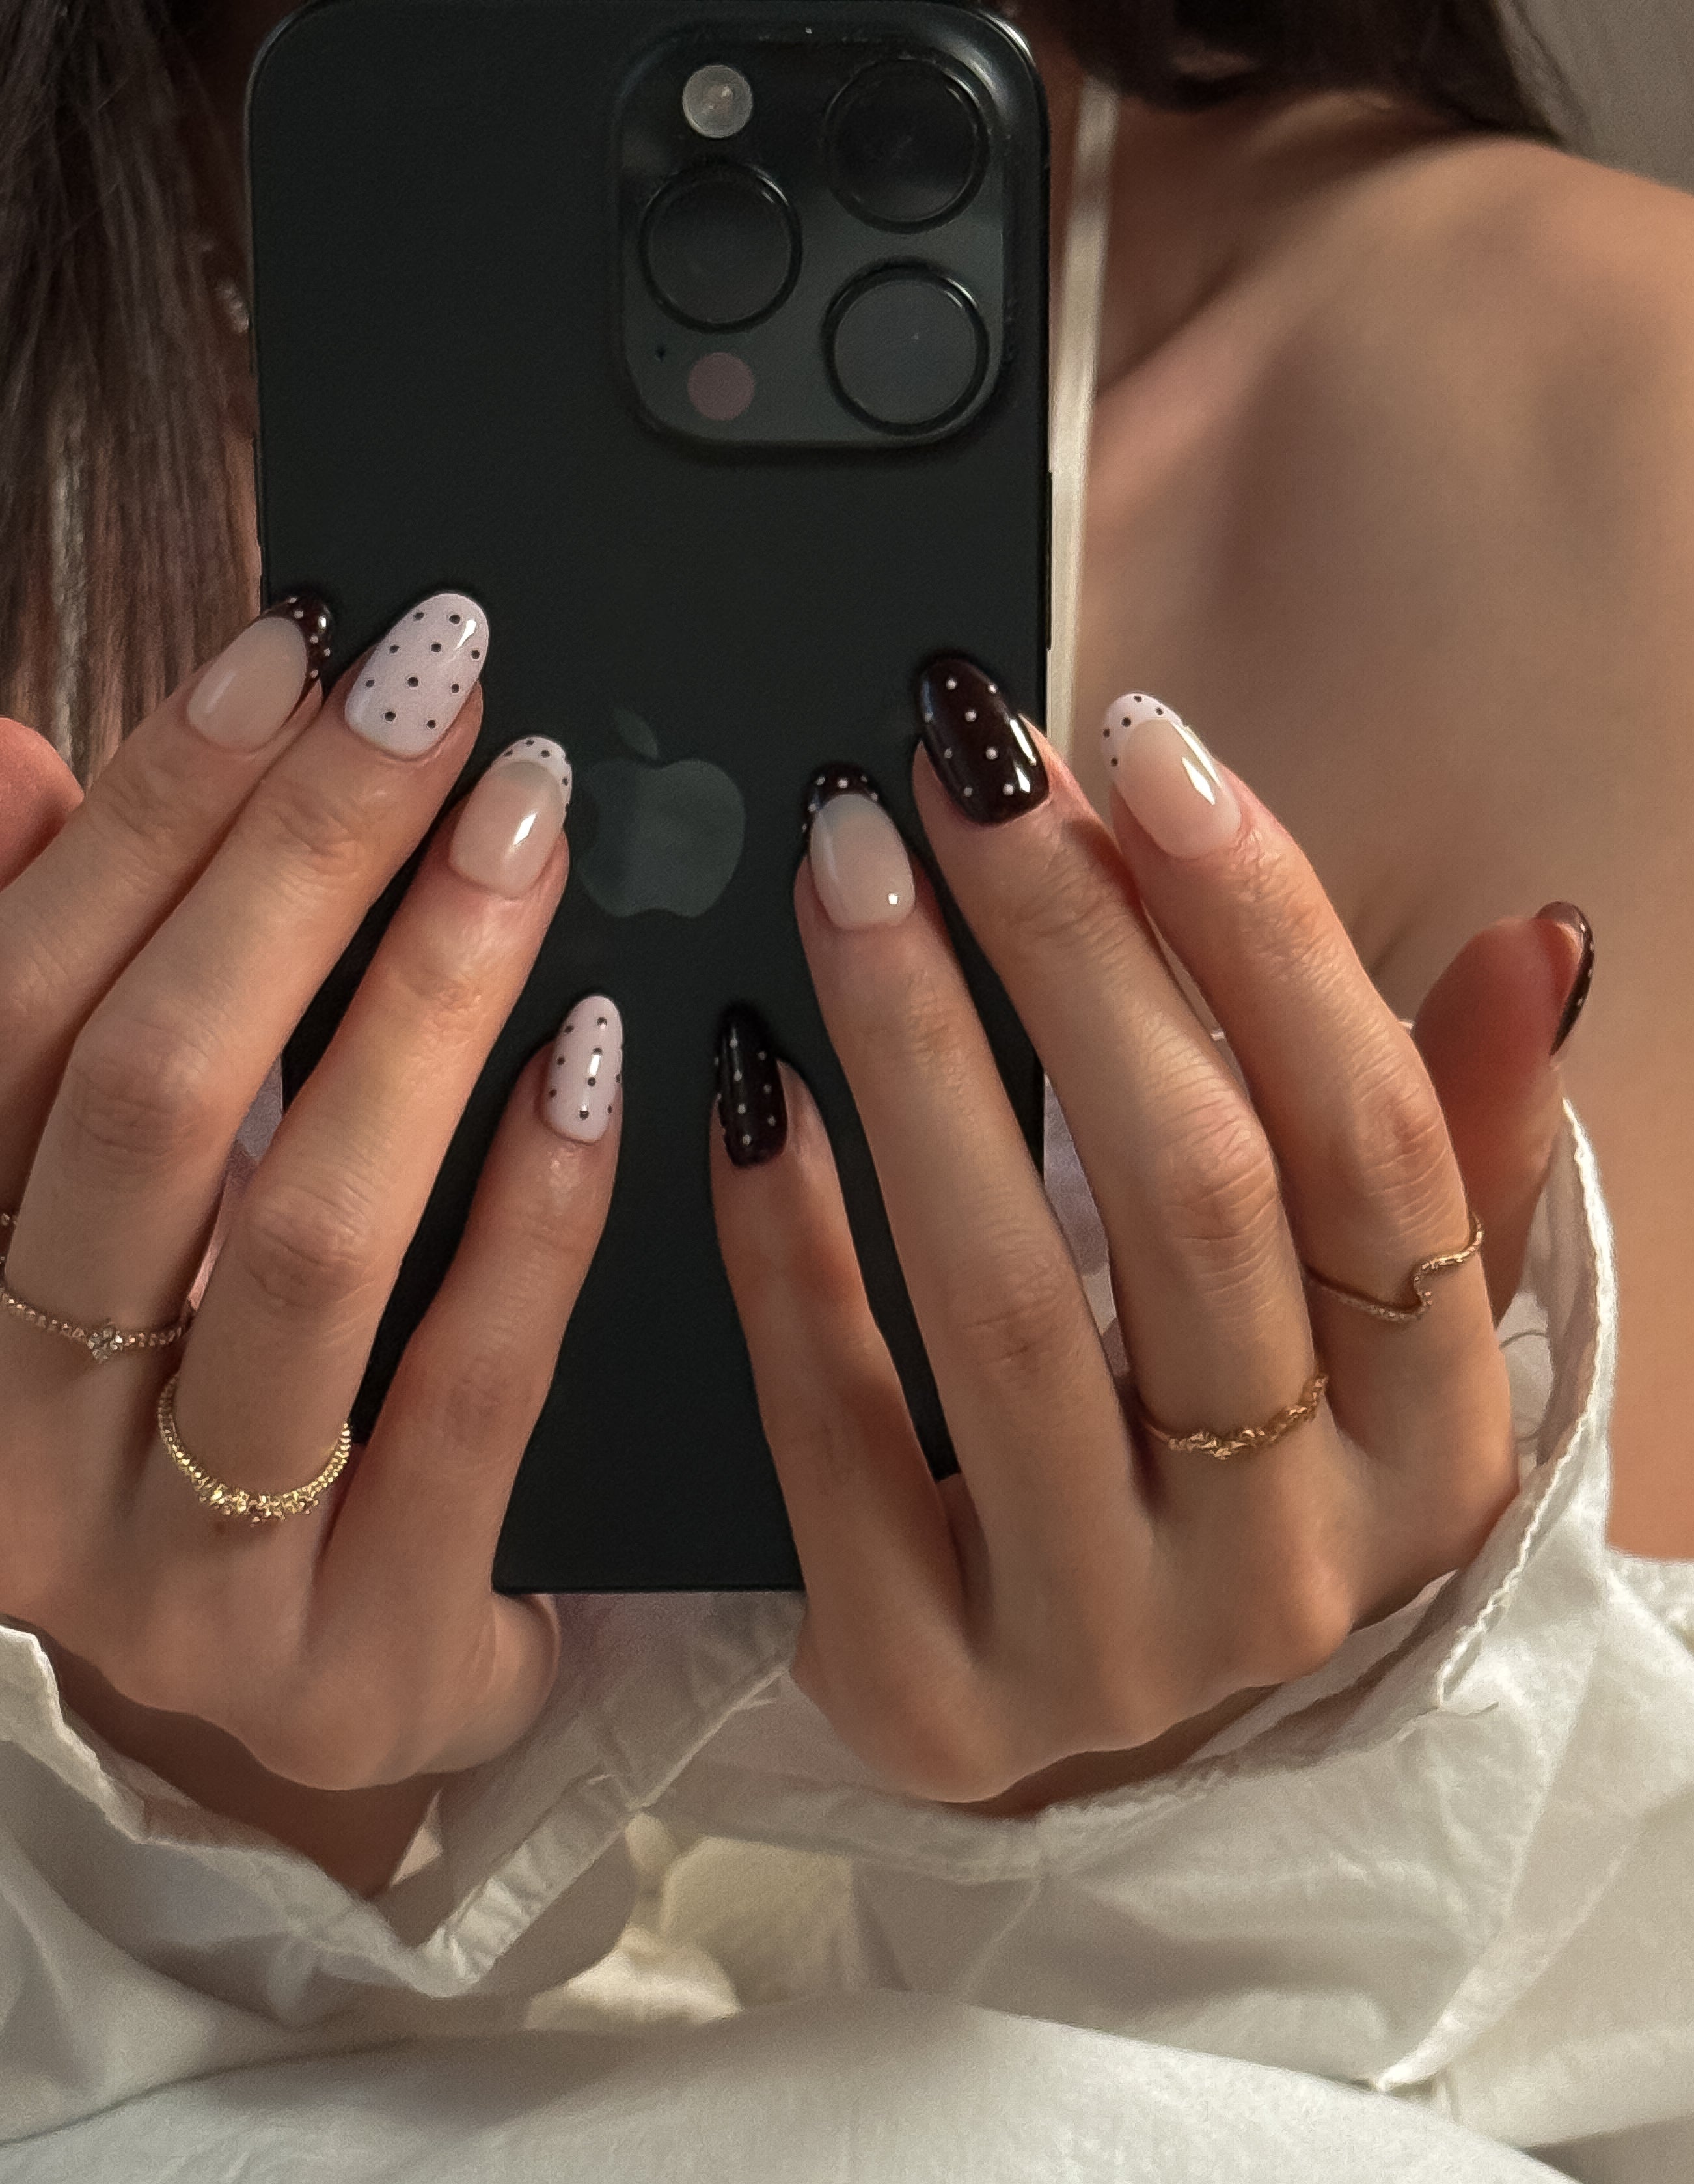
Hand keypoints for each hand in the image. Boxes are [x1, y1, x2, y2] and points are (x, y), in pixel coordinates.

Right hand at [0, 595, 615, 1868]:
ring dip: (422, 1004)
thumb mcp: (123, 1206)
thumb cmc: (226, 1393)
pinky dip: (536, 1213)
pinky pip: (466, 1401)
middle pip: (144, 1103)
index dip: (151, 814)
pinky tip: (604, 1057)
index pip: (12, 1013)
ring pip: (297, 1242)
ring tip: (529, 832)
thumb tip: (10, 761)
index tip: (301, 648)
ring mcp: (176, 1584)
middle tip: (448, 697)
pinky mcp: (355, 1666)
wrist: (345, 1675)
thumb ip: (56, 1005)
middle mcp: (8, 1447)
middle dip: (297, 866)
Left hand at [711, 666, 1587, 1806]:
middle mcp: (1293, 1560)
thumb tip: (1533, 941)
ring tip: (843, 868)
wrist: (1103, 1730)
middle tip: (947, 763)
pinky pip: (834, 1434)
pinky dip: (784, 1244)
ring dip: (917, 1052)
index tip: (1145, 746)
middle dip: (1069, 947)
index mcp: (1433, 1445)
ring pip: (1007, 1302)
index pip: (1378, 1152)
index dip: (1267, 932)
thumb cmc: (1238, 1470)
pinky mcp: (925, 1690)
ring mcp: (1106, 1644)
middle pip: (1193, 1199)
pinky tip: (745, 1082)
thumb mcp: (1371, 1333)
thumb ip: (1448, 1144)